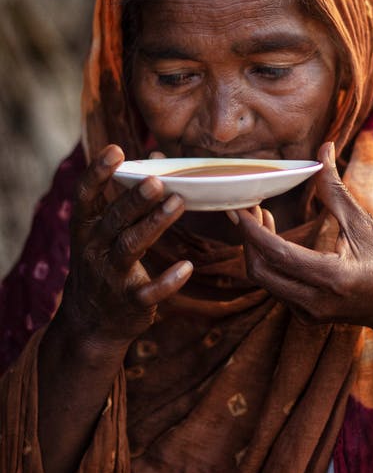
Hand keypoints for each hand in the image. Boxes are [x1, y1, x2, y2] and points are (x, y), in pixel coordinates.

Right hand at [61, 145, 192, 347]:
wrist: (90, 322)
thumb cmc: (103, 262)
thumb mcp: (102, 232)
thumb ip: (125, 197)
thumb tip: (155, 156)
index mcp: (85, 229)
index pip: (85, 197)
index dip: (98, 173)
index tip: (115, 150)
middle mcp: (94, 250)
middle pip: (114, 220)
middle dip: (134, 200)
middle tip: (156, 180)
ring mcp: (111, 277)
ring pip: (131, 247)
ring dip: (154, 225)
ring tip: (177, 203)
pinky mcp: (130, 302)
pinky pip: (150, 291)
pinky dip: (168, 281)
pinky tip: (187, 267)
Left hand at [233, 142, 372, 327]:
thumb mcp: (365, 224)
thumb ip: (335, 189)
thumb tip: (323, 148)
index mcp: (332, 277)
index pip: (277, 253)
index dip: (253, 230)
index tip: (239, 207)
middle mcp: (316, 302)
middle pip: (261, 271)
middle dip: (248, 239)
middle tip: (247, 208)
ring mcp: (310, 314)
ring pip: (265, 281)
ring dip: (257, 249)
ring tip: (262, 216)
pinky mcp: (308, 316)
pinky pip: (277, 287)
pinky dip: (269, 262)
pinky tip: (274, 238)